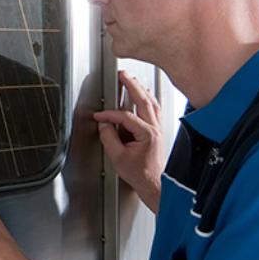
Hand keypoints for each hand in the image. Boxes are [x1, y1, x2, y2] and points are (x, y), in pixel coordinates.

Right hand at [92, 70, 166, 211]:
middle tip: (122, 75)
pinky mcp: (158, 132)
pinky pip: (155, 110)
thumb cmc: (141, 174)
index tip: (100, 116)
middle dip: (132, 85)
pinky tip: (145, 96)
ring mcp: (158, 129)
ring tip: (133, 80)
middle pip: (143, 100)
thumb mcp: (118, 157)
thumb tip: (104, 125)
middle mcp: (155, 129)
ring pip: (152, 103)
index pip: (125, 116)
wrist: (154, 184)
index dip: (110, 114)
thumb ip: (109, 138)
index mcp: (147, 133)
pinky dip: (149, 100)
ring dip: (141, 90)